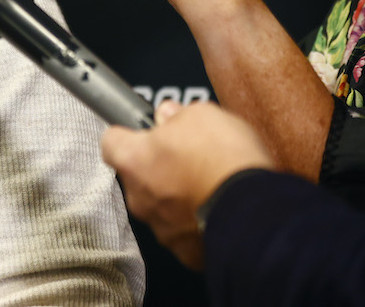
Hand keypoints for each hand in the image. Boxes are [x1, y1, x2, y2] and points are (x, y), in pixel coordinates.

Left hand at [101, 101, 274, 268]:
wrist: (254, 210)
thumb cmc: (223, 160)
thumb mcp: (201, 115)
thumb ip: (177, 114)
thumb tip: (170, 114)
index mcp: (132, 159)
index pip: (111, 141)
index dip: (128, 133)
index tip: (143, 131)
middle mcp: (139, 196)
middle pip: (138, 175)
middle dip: (158, 165)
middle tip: (187, 156)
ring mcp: (160, 226)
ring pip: (160, 205)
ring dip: (177, 195)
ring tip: (208, 183)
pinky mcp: (184, 250)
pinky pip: (183, 230)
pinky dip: (196, 220)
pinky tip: (216, 207)